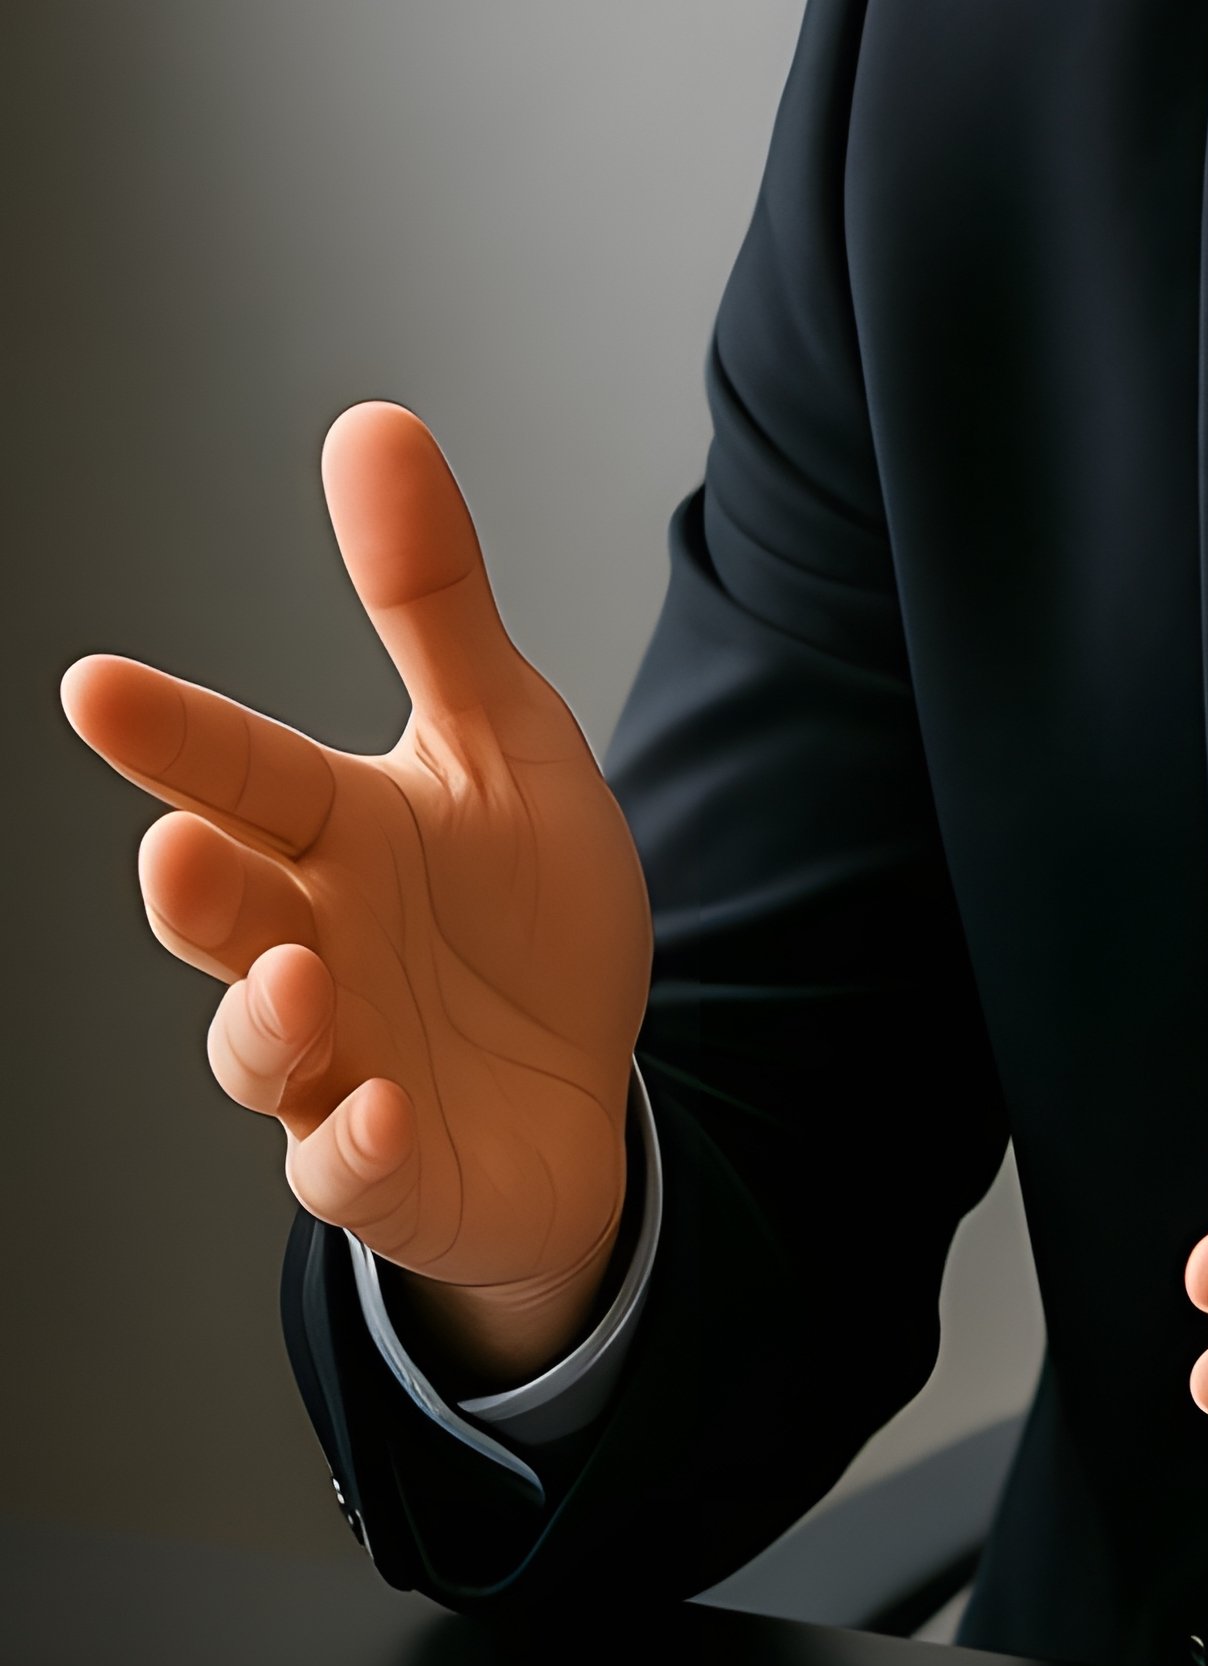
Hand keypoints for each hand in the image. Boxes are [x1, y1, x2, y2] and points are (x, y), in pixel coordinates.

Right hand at [62, 403, 652, 1381]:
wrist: (580, 1076)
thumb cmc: (526, 915)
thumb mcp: (505, 746)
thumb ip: (433, 607)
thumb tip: (374, 422)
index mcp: (338, 837)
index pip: (243, 774)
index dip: (174, 738)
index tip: (97, 689)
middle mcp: (314, 946)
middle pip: (226, 916)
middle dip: (198, 888)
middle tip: (182, 848)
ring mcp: (342, 1063)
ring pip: (261, 1050)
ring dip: (263, 1019)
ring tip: (298, 974)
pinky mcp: (391, 1166)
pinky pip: (352, 1170)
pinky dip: (357, 1148)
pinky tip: (386, 1112)